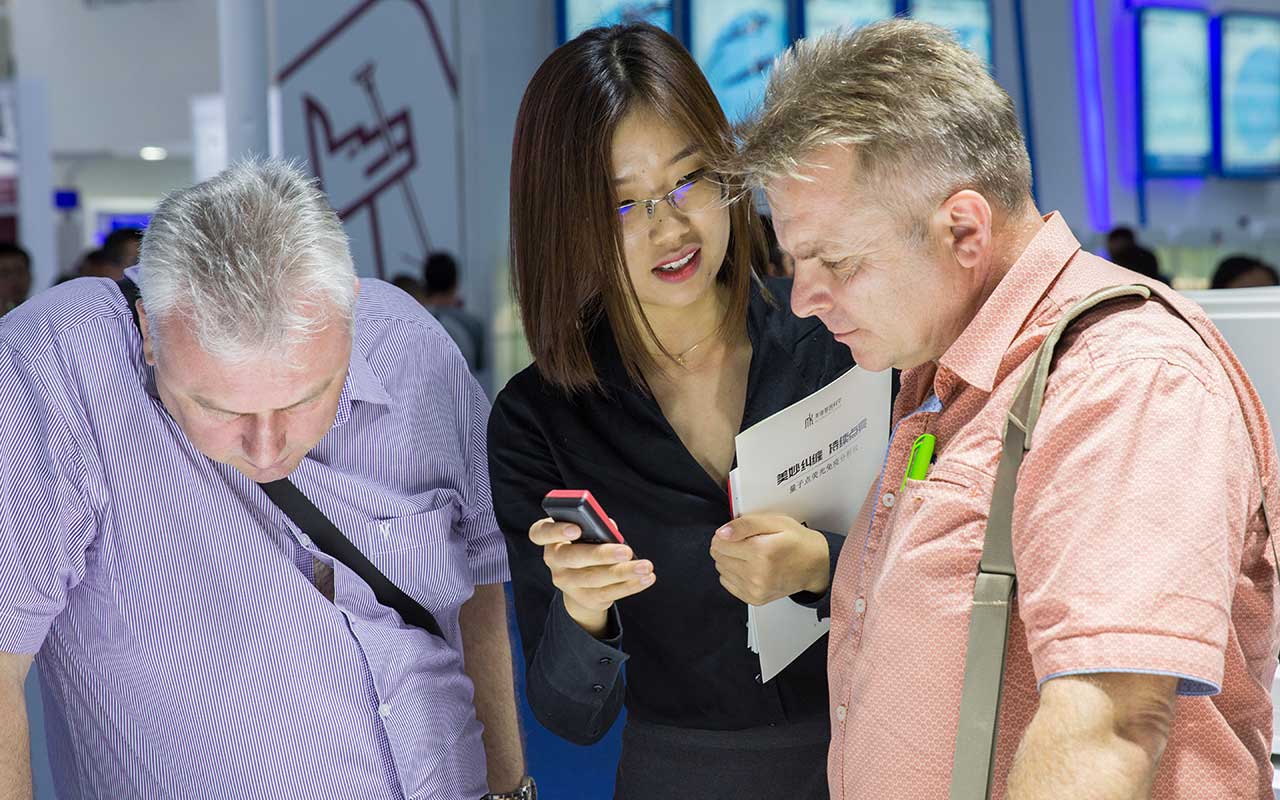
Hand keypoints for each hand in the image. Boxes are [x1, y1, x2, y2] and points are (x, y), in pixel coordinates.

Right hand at [528, 518, 654, 636]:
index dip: (556, 530)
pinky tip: (646, 578)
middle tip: (626, 551)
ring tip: (646, 566)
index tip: (576, 528)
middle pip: (572, 558)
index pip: (541, 533)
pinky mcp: (584, 598)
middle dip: (601, 554)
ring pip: (594, 579)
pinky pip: (608, 593)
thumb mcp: (588, 531)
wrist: (581, 580)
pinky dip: (630, 585)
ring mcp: (567, 583)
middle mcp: (554, 561)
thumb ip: (595, 526)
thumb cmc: (587, 543)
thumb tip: (610, 528)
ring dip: (623, 573)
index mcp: (551, 539)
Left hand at [709, 514, 829, 605]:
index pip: (719, 542)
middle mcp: (757, 574)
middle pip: (718, 557)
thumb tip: (722, 533)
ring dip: (730, 560)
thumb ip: (745, 524)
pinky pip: (728, 583)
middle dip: (727, 546)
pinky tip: (749, 567)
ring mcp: (755, 589)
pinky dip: (734, 573)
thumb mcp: (774, 521)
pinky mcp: (754, 598)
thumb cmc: (797, 542)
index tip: (735, 532)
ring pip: (721, 570)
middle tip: (745, 542)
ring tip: (750, 555)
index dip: (724, 534)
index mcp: (761, 551)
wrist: (815, 565)